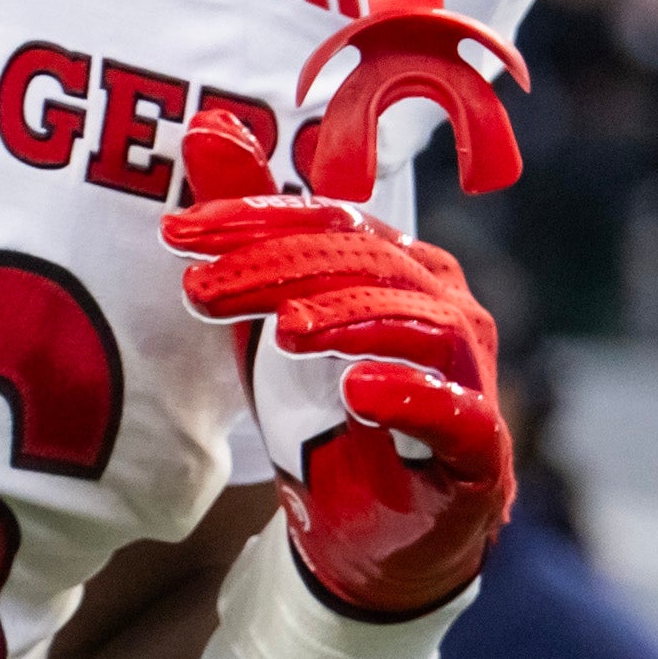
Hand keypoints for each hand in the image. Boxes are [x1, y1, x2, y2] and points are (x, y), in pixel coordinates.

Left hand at [162, 109, 513, 618]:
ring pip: (416, 323)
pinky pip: (456, 410)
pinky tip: (358, 392)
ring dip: (347, 318)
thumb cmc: (321, 413)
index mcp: (400, 263)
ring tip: (284, 329)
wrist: (361, 535)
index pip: (328, 222)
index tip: (176, 233)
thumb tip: (208, 123)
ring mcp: (470, 372)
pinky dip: (410, 395)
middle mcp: (444, 304)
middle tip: (200, 288)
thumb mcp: (269, 315)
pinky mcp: (481, 444)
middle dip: (279, 269)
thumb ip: (251, 225)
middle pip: (366, 265)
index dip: (253, 219)